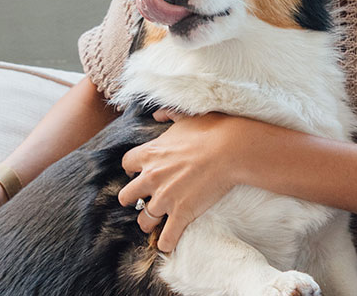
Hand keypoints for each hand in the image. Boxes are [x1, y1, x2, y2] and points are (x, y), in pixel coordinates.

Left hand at [119, 110, 251, 251]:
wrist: (229, 149)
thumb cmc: (210, 130)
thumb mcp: (185, 117)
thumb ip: (167, 114)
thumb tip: (156, 114)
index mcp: (150, 153)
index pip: (126, 164)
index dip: (132, 169)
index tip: (139, 172)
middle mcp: (152, 177)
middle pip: (126, 196)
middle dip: (134, 199)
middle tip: (145, 199)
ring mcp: (165, 198)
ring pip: (143, 221)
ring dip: (150, 222)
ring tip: (158, 221)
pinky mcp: (181, 214)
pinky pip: (166, 239)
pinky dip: (167, 243)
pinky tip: (170, 241)